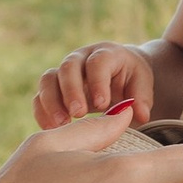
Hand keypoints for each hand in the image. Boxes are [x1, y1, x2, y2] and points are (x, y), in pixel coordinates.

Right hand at [34, 43, 161, 127]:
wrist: (118, 72)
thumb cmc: (131, 79)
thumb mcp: (142, 84)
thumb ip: (142, 99)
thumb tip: (140, 115)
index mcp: (106, 54)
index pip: (98, 62)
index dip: (98, 82)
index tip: (102, 105)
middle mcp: (81, 58)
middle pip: (68, 68)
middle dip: (71, 91)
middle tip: (79, 114)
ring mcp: (63, 72)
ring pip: (48, 80)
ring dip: (51, 102)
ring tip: (61, 124)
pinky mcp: (53, 88)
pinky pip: (39, 97)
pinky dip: (42, 112)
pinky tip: (51, 129)